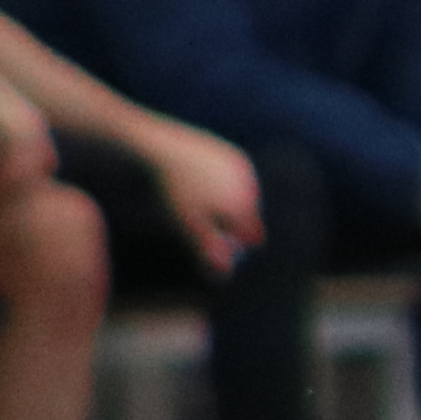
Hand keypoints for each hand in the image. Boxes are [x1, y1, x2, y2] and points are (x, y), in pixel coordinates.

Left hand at [144, 121, 264, 270]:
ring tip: (200, 195)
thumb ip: (209, 246)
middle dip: (235, 222)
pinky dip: (228, 183)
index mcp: (242, 208)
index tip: (218, 239)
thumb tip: (225, 271)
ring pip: (247, 197)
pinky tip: (203, 178)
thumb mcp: (189, 223)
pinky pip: (240, 179)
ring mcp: (246, 172)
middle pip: (252, 217)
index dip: (238, 243)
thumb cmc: (176, 190)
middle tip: (204, 216)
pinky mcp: (237, 158)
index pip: (254, 237)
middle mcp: (251, 190)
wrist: (166, 148)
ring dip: (232, 202)